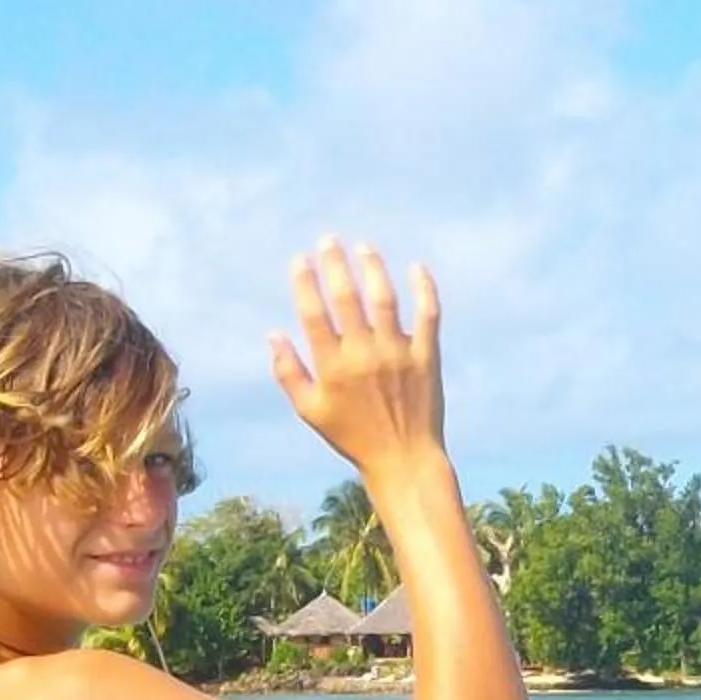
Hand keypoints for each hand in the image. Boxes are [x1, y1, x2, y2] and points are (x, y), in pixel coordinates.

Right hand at [269, 237, 447, 478]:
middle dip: (335, 264)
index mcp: (333, 368)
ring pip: (384, 299)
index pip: (314, 314)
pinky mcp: (427, 357)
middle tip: (329, 240)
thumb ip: (288, 373)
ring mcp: (398, 354)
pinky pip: (427, 315)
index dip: (305, 282)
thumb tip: (272, 334)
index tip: (301, 259)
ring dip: (373, 268)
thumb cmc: (353, 437)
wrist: (404, 459)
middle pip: (347, 298)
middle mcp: (364, 356)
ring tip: (364, 247)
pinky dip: (424, 289)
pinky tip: (416, 268)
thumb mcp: (311, 411)